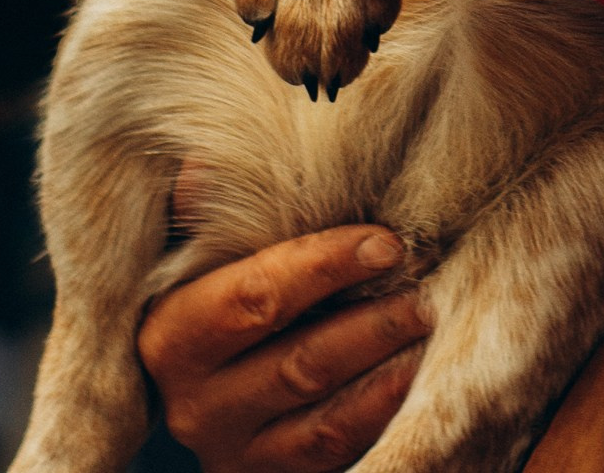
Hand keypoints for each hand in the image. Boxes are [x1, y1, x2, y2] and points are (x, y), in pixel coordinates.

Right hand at [139, 224, 429, 471]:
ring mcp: (233, 450)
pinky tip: (418, 374)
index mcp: (171, 333)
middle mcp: (194, 404)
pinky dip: (382, 412)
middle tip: (426, 286)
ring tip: (433, 324)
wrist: (211, 378)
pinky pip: (335, 452)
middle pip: (297, 362)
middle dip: (372, 322)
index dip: (323, 267)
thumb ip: (215, 210)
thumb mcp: (209, 247)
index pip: (253, 297)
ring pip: (324, 416)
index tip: (386, 242)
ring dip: (387, 368)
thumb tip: (210, 159)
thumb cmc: (225, 285)